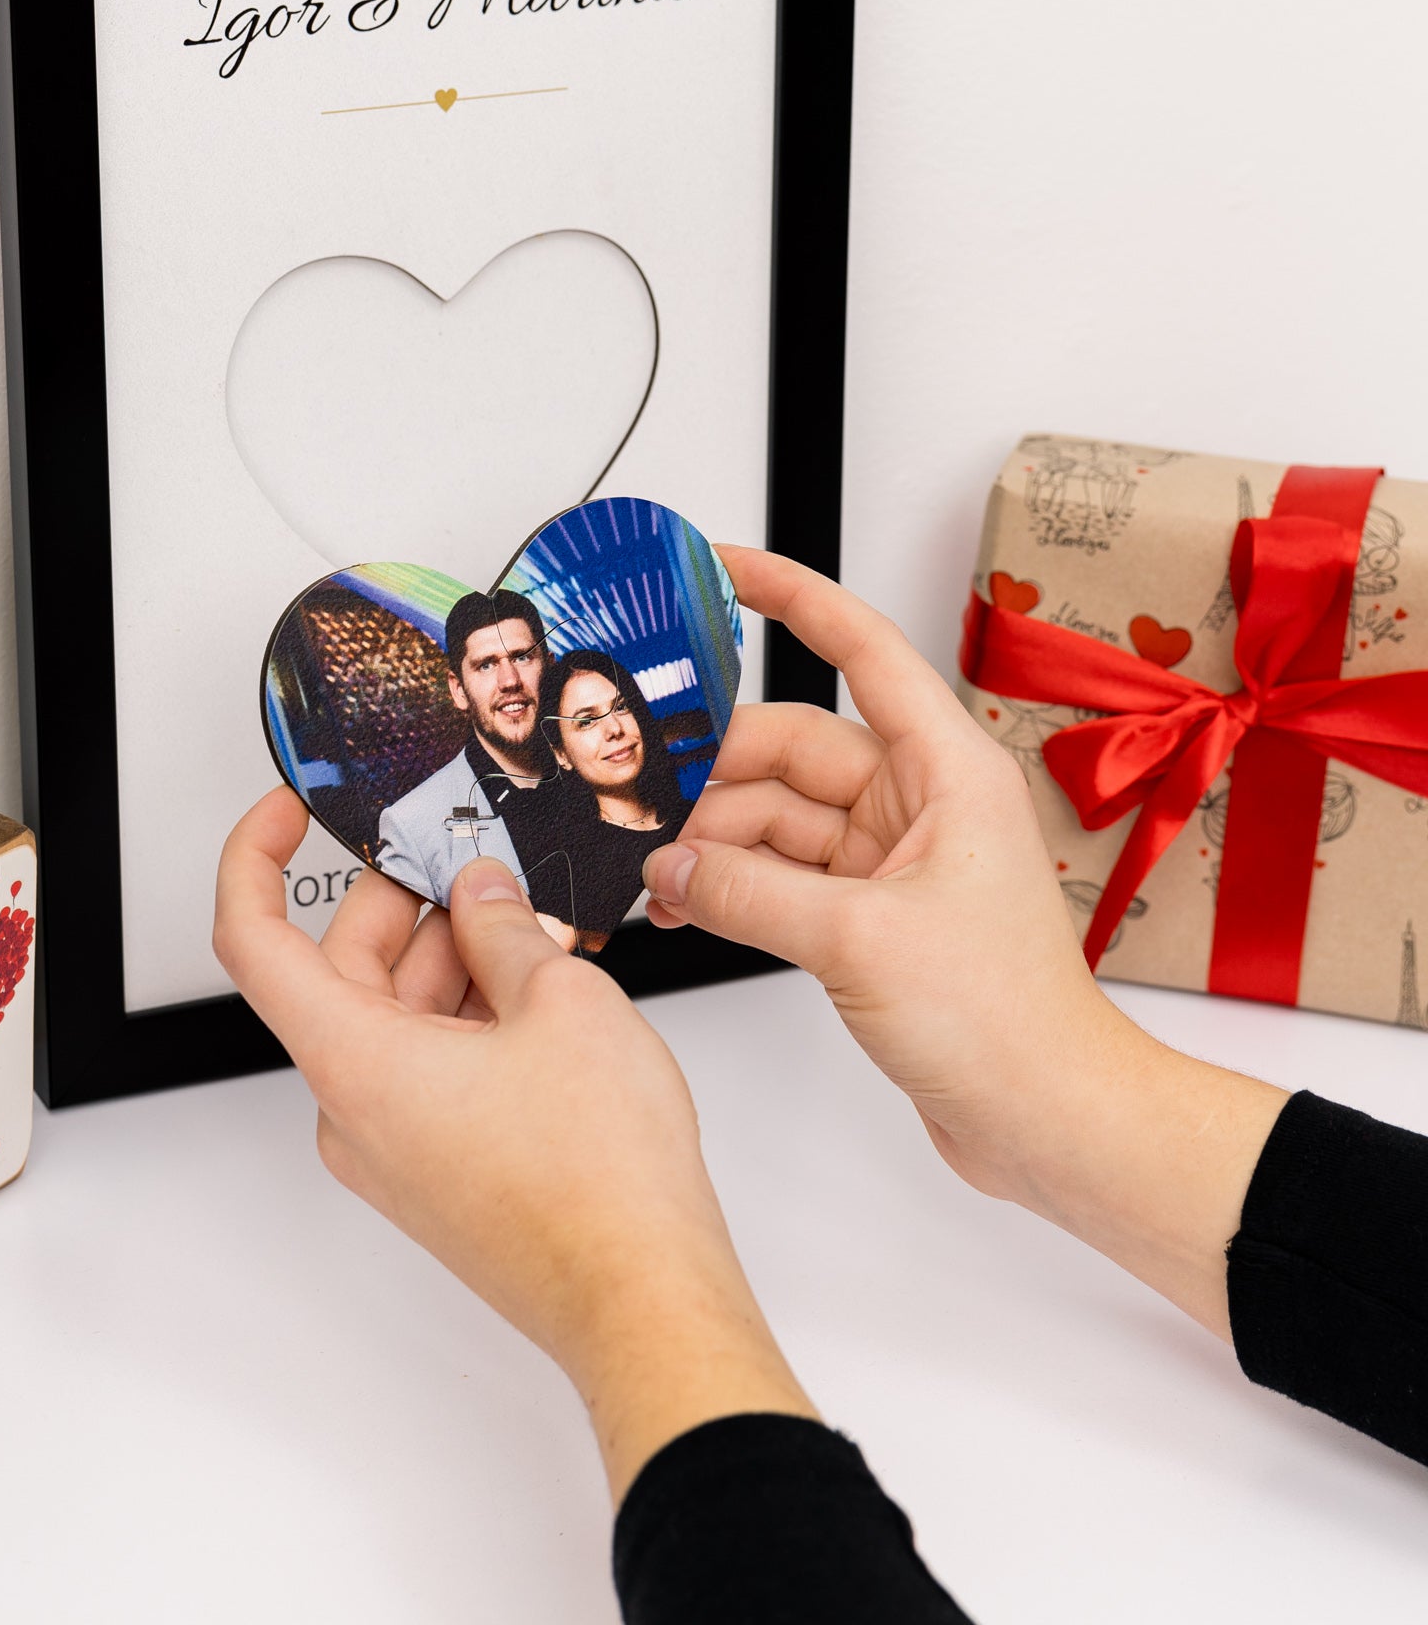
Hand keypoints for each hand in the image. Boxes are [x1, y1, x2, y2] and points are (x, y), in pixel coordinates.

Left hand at [215, 787, 814, 1498]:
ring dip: (452, 957)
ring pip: (395, 1016)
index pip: (254, 941)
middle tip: (474, 856)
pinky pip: (428, 1064)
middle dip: (407, 902)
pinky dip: (470, 1013)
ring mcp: (394, 1147)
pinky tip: (539, 984)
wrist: (644, 1301)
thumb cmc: (600, 1180)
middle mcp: (353, 1110)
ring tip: (532, 923)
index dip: (258, 860)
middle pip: (343, 971)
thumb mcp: (558, 1001)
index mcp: (353, 1061)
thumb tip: (480, 893)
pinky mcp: (436, 1169)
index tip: (290, 814)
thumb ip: (502, 925)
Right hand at [644, 547, 1287, 1338]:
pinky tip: (679, 903)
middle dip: (712, 770)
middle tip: (635, 791)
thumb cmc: (1006, 1022)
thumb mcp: (858, 941)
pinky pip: (778, 873)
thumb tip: (668, 864)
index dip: (794, 596)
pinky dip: (729, 884)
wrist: (1048, 1118)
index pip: (861, 649)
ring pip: (775, 816)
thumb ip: (747, 892)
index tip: (725, 565)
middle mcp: (917, 802)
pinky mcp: (866, 914)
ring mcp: (889, 860)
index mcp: (945, 770)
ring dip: (712, 839)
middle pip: (791, 749)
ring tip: (649, 869)